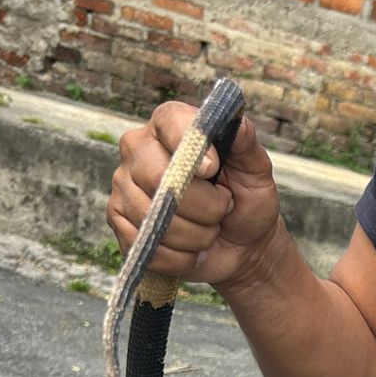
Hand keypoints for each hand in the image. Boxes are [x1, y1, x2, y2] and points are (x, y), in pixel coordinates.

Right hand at [106, 101, 281, 287]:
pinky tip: (192, 251)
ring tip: (209, 230)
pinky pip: (147, 247)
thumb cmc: (247, 201)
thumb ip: (245, 141)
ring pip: (154, 219)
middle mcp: (139, 149)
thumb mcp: (256, 170)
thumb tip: (231, 118)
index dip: (195, 150)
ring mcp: (124, 186)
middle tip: (222, 209)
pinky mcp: (119, 222)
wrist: (243, 247)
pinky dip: (180, 258)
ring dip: (196, 236)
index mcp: (170, 126)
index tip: (214, 171)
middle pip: (159, 178)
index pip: (170, 123)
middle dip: (204, 206)